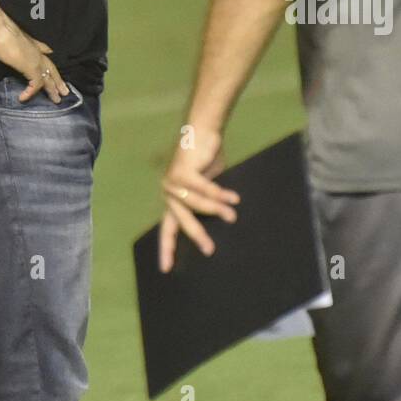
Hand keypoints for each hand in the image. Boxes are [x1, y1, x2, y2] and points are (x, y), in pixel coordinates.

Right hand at [0, 21, 68, 103]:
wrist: (1, 30)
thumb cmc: (4, 33)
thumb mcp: (16, 40)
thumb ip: (25, 45)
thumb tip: (28, 48)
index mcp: (36, 47)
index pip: (48, 59)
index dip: (52, 68)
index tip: (57, 76)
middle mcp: (39, 54)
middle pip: (52, 70)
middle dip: (58, 82)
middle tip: (65, 93)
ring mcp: (37, 61)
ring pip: (48, 79)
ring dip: (52, 90)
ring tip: (56, 100)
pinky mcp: (31, 68)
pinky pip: (35, 84)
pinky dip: (30, 93)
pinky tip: (23, 98)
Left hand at [159, 126, 239, 271]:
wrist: (202, 131)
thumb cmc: (205, 158)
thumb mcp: (206, 184)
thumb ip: (207, 200)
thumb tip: (222, 217)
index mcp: (172, 199)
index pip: (167, 228)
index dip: (167, 248)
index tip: (166, 268)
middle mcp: (168, 193)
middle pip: (181, 221)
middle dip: (196, 236)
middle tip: (210, 250)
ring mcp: (173, 183)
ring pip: (197, 205)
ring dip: (217, 210)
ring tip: (232, 216)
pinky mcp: (183, 173)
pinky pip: (205, 190)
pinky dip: (220, 195)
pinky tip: (234, 199)